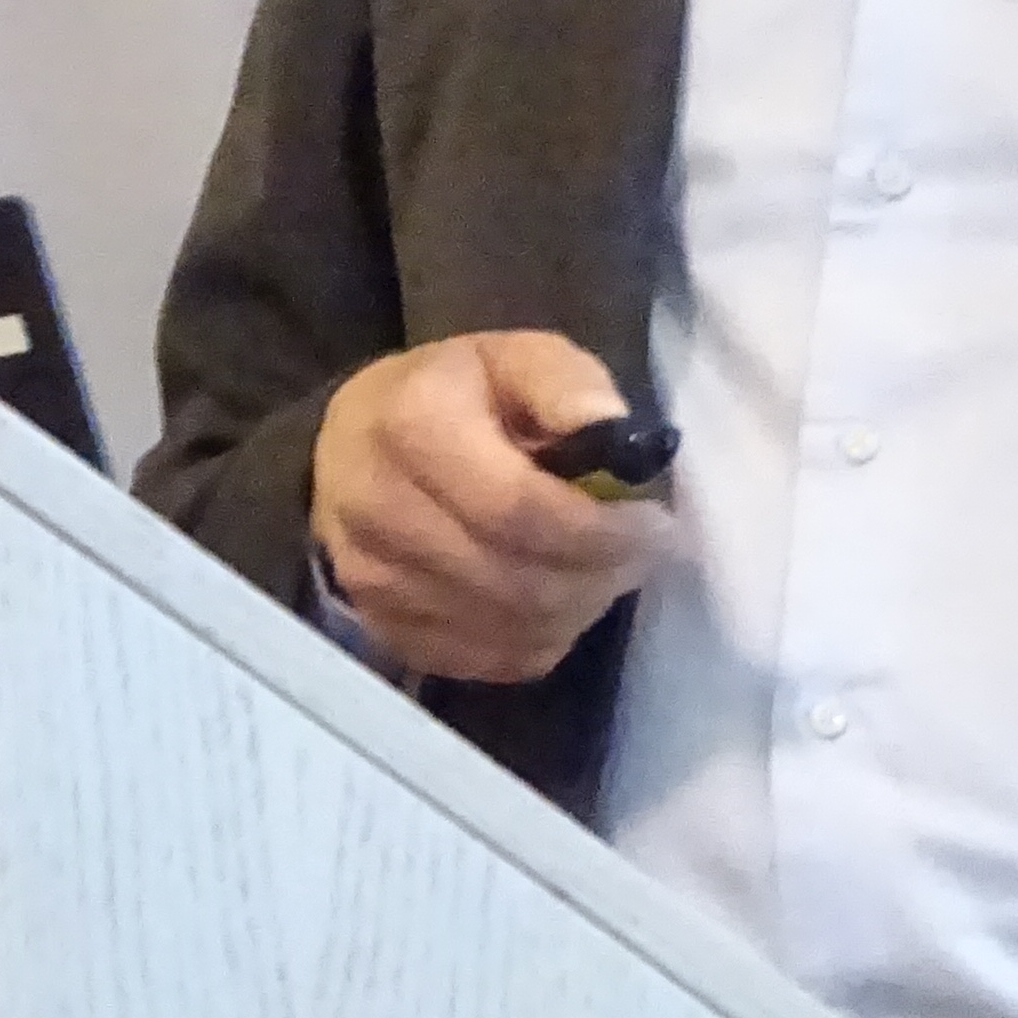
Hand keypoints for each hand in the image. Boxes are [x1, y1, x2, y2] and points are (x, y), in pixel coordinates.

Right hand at [310, 331, 673, 684]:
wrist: (359, 442)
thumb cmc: (459, 394)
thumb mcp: (517, 357)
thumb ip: (565, 384)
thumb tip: (612, 430)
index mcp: (411, 424)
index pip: (518, 509)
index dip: (600, 531)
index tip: (658, 526)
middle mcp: (376, 508)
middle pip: (516, 580)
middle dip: (600, 574)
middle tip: (644, 554)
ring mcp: (370, 578)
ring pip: (508, 627)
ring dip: (578, 608)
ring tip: (604, 570)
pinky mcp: (380, 628)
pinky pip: (487, 660)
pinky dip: (541, 638)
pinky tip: (559, 598)